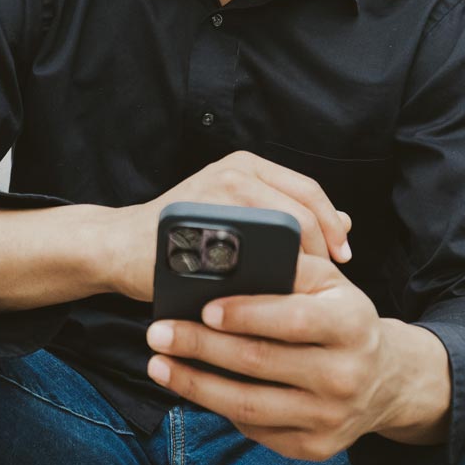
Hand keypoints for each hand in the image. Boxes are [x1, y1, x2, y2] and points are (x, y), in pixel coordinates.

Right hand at [103, 149, 353, 303]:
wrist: (119, 246)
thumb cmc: (183, 239)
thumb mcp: (238, 215)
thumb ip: (286, 213)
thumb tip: (345, 223)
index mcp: (248, 166)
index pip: (309, 192)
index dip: (332, 227)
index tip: (343, 258)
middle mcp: (234, 171)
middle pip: (301, 213)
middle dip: (321, 251)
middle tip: (327, 283)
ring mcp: (214, 194)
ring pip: (279, 232)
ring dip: (297, 266)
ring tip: (303, 293)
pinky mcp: (199, 223)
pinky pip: (246, 253)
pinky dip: (264, 277)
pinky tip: (270, 298)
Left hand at [143, 251, 422, 461]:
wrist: (384, 381)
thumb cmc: (342, 320)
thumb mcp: (331, 284)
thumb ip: (290, 266)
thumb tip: (230, 255)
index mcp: (352, 324)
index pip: (292, 319)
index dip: (245, 314)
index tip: (203, 307)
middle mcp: (345, 375)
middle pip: (260, 362)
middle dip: (201, 346)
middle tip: (158, 332)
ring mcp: (330, 417)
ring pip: (249, 405)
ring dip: (195, 384)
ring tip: (158, 364)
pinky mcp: (314, 448)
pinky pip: (255, 429)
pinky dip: (218, 407)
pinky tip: (191, 386)